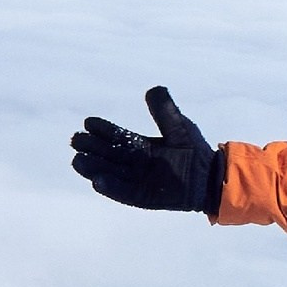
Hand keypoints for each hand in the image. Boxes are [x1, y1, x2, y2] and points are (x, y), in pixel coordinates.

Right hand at [71, 87, 224, 213]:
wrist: (211, 178)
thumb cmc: (196, 151)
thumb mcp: (179, 126)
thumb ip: (165, 111)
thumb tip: (153, 89)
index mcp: (142, 146)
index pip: (118, 137)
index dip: (103, 130)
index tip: (88, 122)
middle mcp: (137, 164)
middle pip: (109, 155)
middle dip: (92, 148)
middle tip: (75, 141)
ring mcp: (139, 181)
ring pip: (112, 173)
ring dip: (95, 168)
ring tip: (77, 161)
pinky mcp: (144, 197)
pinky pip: (125, 193)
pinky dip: (112, 188)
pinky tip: (97, 181)